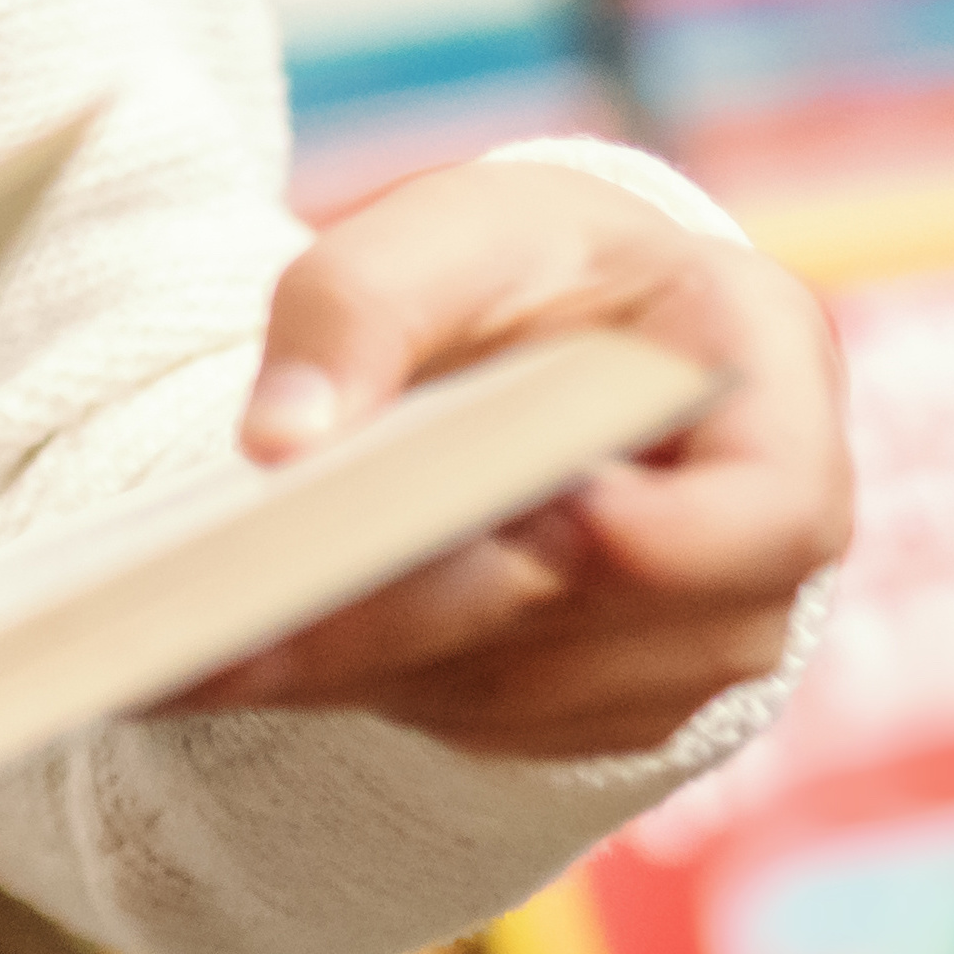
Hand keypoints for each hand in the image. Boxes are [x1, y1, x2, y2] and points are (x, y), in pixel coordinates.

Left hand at [172, 156, 848, 765]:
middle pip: (593, 618)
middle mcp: (765, 547)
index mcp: (771, 393)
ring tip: (182, 647)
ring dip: (356, 668)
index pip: (767, 510)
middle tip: (226, 627)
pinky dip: (360, 686)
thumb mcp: (449, 231)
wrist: (559, 341)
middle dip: (403, 615)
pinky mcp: (609, 707)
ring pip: (522, 689)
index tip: (554, 524)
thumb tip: (280, 443)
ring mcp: (697, 646)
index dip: (666, 539)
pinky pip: (483, 722)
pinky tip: (238, 657)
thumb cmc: (524, 265)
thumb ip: (361, 308)